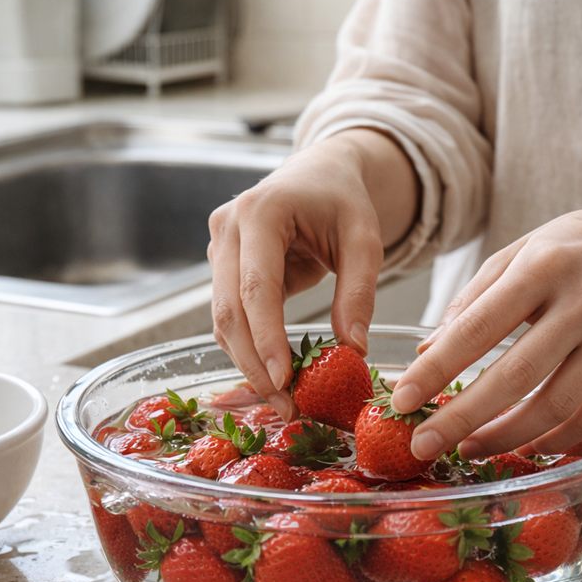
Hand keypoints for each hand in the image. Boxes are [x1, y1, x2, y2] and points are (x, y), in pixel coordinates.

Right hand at [207, 135, 385, 417]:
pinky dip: (248, 349)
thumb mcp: (364, 240)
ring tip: (285, 401)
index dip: (266, 338)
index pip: (256, 287)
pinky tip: (274, 378)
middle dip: (255, 364)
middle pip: (229, 310)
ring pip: (222, 320)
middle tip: (286, 407)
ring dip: (249, 364)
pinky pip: (230, 316)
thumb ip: (359, 292)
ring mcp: (217, 248)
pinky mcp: (220, 267)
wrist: (320, 174)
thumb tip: (352, 350)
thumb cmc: (343, 201)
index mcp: (260, 212)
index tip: (283, 380)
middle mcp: (226, 228)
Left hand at [389, 202, 581, 459]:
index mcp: (544, 266)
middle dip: (463, 417)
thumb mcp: (519, 252)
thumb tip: (427, 354)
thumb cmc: (573, 248)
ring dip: (505, 436)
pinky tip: (521, 445)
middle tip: (424, 444)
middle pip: (517, 375)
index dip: (438, 369)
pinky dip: (552, 440)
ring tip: (468, 449)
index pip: (480, 327)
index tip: (402, 399)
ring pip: (555, 406)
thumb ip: (472, 300)